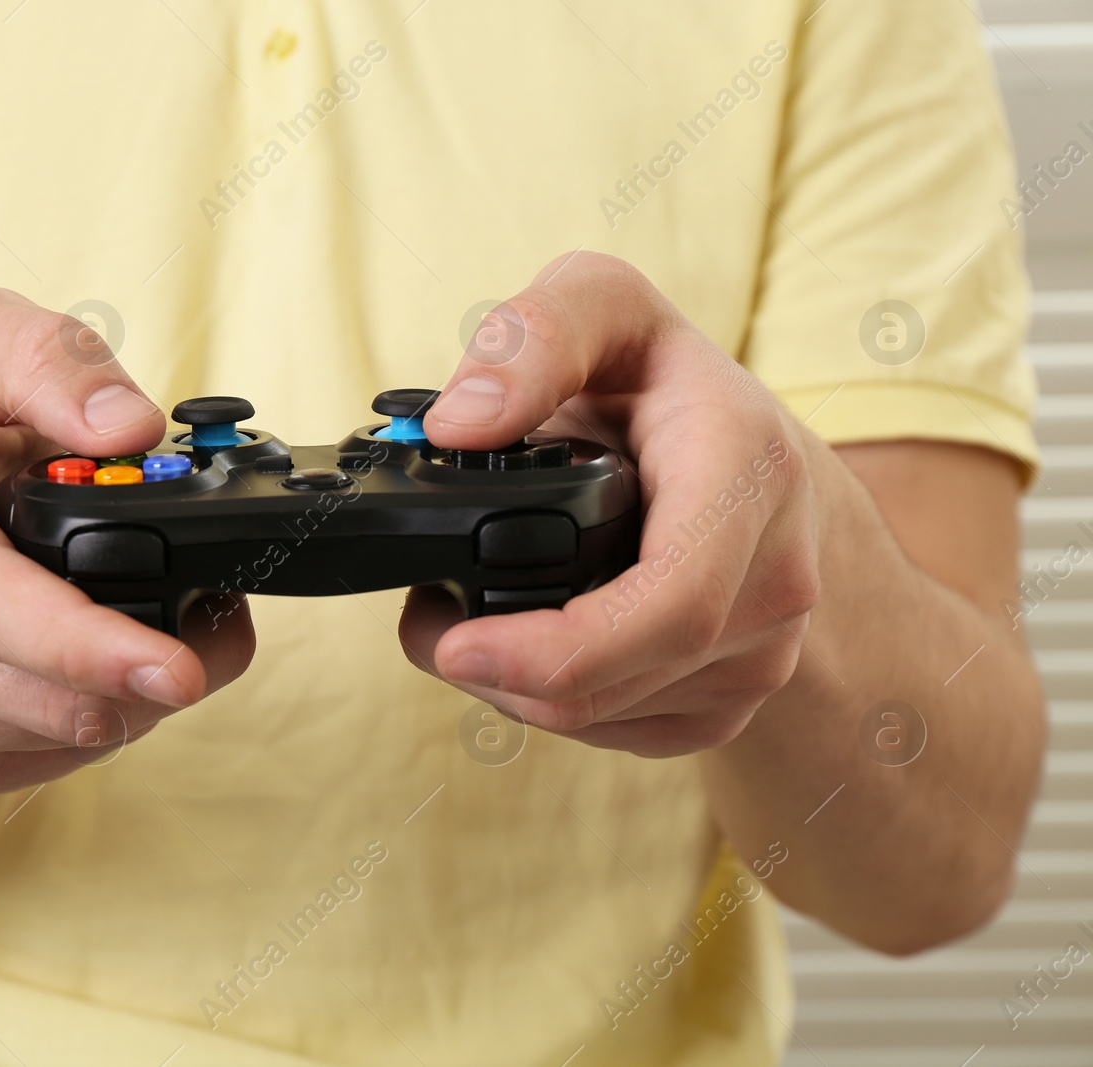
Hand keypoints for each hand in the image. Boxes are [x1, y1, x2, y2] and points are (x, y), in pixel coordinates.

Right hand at [0, 289, 253, 793]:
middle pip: (41, 693)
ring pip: (62, 735)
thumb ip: (50, 361)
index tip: (178, 666)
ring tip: (164, 628)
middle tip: (218, 630)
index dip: (87, 644)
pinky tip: (111, 663)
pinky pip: (54, 760)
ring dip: (140, 696)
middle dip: (153, 675)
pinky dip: (109, 717)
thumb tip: (128, 428)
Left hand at [400, 253, 820, 756]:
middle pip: (617, 680)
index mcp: (748, 476)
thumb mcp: (603, 303)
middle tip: (425, 623)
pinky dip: (548, 702)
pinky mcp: (730, 701)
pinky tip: (520, 647)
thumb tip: (461, 423)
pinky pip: (620, 732)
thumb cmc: (662, 379)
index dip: (558, 647)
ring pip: (605, 716)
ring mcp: (762, 654)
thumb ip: (535, 336)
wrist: (750, 452)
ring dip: (510, 684)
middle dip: (496, 668)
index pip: (671, 605)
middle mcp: (775, 579)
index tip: (459, 646)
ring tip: (462, 619)